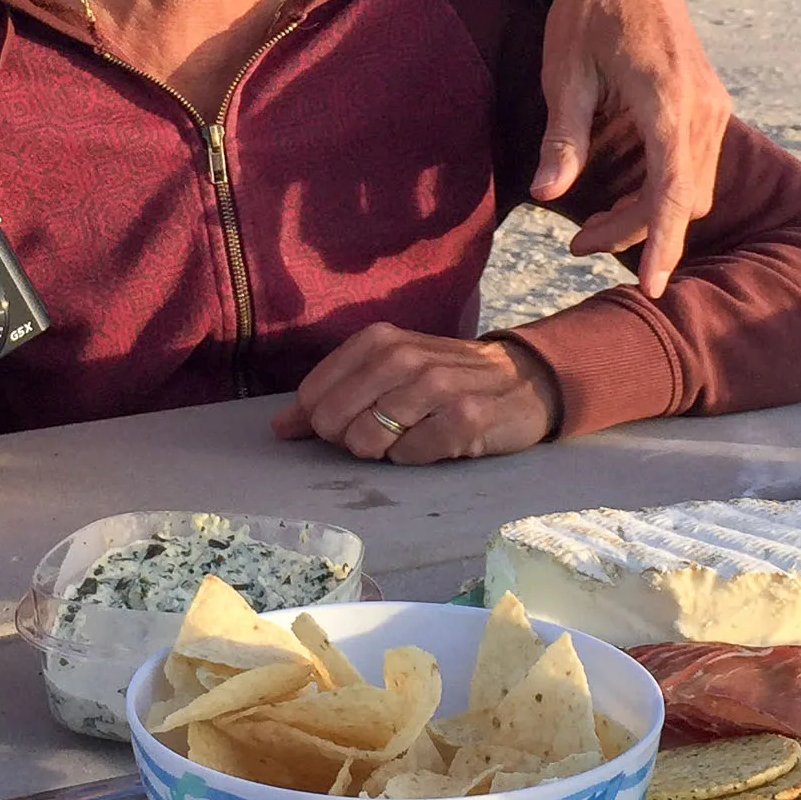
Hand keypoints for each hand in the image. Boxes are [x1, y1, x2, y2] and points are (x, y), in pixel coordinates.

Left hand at [272, 324, 561, 464]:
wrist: (522, 382)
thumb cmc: (444, 380)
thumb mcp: (388, 372)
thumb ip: (333, 395)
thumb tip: (278, 428)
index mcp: (379, 340)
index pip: (313, 393)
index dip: (321, 420)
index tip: (348, 422)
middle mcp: (405, 357)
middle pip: (334, 420)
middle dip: (347, 439)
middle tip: (382, 433)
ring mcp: (436, 387)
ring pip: (368, 440)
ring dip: (382, 451)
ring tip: (408, 437)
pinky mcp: (465, 419)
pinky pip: (410, 456)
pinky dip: (414, 459)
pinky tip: (433, 445)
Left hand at [536, 0, 732, 298]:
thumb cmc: (588, 9)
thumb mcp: (564, 71)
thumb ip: (564, 136)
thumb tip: (549, 194)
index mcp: (669, 99)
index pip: (674, 191)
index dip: (663, 244)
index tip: (652, 288)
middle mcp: (704, 107)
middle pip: (681, 199)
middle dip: (635, 234)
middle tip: (574, 248)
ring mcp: (712, 105)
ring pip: (691, 187)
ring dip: (647, 215)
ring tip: (590, 228)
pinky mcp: (708, 104)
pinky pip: (693, 165)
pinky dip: (663, 192)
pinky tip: (623, 198)